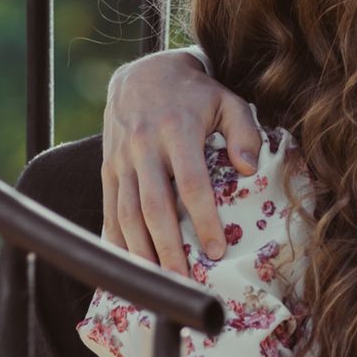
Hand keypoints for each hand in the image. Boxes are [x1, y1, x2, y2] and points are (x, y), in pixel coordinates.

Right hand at [101, 49, 258, 273]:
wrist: (143, 73)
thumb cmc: (195, 93)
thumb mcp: (228, 100)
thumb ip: (244, 131)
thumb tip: (250, 169)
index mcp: (177, 130)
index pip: (190, 183)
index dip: (203, 219)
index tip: (216, 250)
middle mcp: (143, 146)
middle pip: (152, 207)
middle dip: (166, 248)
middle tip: (182, 282)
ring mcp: (120, 158)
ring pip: (125, 212)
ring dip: (139, 251)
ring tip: (156, 282)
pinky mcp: (107, 167)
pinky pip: (108, 208)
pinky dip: (114, 239)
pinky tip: (126, 264)